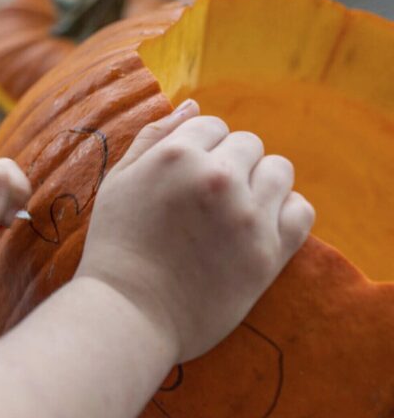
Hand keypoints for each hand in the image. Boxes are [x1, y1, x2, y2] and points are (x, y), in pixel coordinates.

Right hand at [76, 99, 314, 361]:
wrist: (128, 314)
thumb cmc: (116, 247)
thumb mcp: (118, 182)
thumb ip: (154, 137)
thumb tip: (192, 103)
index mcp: (175, 156)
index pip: (211, 125)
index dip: (199, 150)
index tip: (185, 180)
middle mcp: (216, 178)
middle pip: (248, 145)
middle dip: (229, 164)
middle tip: (205, 201)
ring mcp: (247, 215)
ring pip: (279, 170)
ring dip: (260, 184)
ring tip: (233, 212)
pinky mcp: (268, 253)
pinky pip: (301, 210)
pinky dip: (285, 212)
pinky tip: (256, 227)